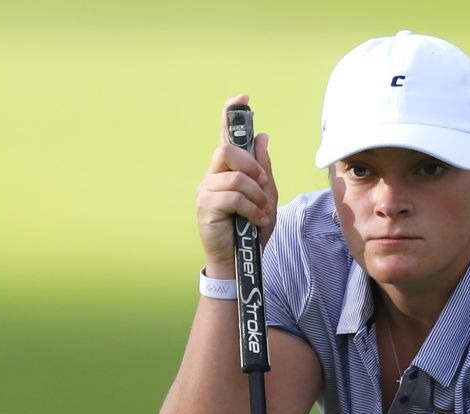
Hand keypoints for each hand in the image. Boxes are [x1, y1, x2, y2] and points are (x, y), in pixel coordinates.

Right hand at [196, 94, 277, 276]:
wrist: (240, 261)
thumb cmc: (250, 230)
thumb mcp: (265, 197)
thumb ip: (263, 169)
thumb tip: (261, 137)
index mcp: (227, 171)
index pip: (226, 137)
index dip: (231, 115)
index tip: (241, 97)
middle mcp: (212, 176)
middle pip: (228, 151)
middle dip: (252, 167)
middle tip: (263, 185)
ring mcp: (206, 191)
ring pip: (236, 178)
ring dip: (256, 196)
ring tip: (261, 213)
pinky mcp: (205, 207)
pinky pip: (233, 197)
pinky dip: (251, 209)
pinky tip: (255, 221)